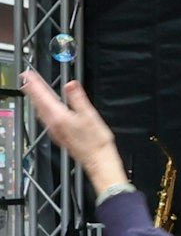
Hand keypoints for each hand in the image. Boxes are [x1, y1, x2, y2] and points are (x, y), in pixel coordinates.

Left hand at [22, 71, 125, 193]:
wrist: (98, 161)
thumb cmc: (96, 142)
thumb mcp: (90, 116)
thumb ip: (78, 99)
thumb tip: (71, 85)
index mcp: (60, 117)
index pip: (43, 96)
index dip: (34, 84)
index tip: (27, 74)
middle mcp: (54, 124)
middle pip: (38, 104)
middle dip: (31, 90)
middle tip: (26, 79)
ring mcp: (55, 131)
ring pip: (40, 112)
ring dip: (35, 100)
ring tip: (32, 91)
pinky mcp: (59, 136)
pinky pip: (46, 119)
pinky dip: (42, 110)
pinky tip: (45, 109)